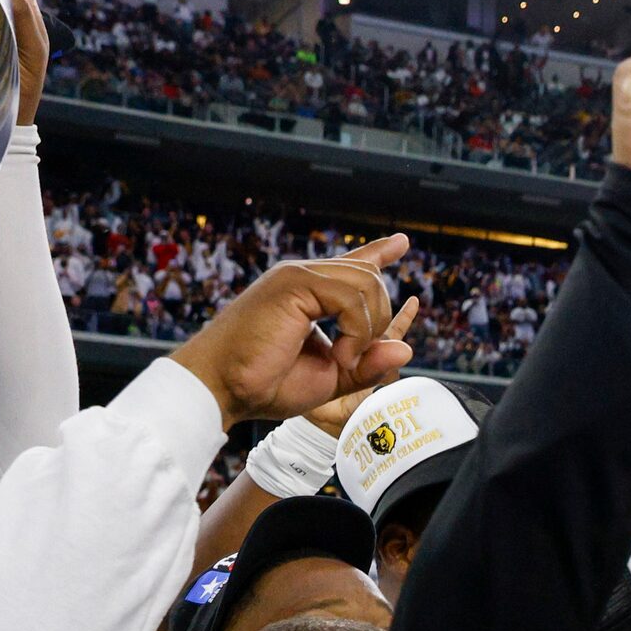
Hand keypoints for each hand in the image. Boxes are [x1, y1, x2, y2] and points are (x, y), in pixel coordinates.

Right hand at [171, 233, 416, 428]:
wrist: (224, 388)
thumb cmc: (266, 384)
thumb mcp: (331, 378)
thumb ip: (368, 364)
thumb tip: (406, 348)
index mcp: (310, 294)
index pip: (352, 266)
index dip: (379, 253)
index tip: (401, 242)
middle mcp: (304, 278)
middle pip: (370, 276)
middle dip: (379, 319)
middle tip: (352, 359)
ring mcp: (298, 276)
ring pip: (367, 282)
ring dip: (367, 329)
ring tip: (342, 361)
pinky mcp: (293, 283)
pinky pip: (350, 297)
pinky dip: (356, 331)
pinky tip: (339, 356)